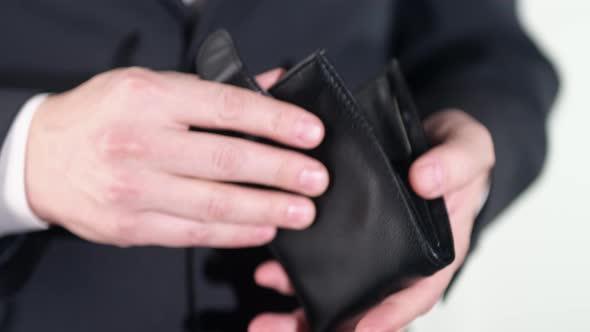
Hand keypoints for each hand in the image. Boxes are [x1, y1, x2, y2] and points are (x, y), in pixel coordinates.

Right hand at [25, 67, 328, 247]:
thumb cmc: (103, 116)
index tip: (310, 134)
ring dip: (266, 209)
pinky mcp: (130, 227)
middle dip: (280, 172)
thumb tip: (272, 85)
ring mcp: (134, 190)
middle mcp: (140, 143)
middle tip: (316, 179)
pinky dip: (233, 233)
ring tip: (301, 212)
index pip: (226, 109)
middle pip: (226, 160)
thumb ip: (213, 88)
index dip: (275, 122)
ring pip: (214, 204)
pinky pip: (192, 233)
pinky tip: (263, 230)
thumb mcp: (151, 85)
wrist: (41, 158)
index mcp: (149, 98)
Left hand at [249, 110, 494, 331]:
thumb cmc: (453, 154)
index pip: (418, 292)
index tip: (363, 329)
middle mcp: (398, 260)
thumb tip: (426, 181)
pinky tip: (268, 271)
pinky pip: (319, 258)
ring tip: (265, 315)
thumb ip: (456, 165)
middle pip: (366, 305)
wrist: (429, 139)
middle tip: (284, 329)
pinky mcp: (345, 233)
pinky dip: (292, 270)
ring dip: (300, 306)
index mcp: (435, 251)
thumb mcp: (468, 150)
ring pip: (337, 290)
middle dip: (326, 324)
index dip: (393, 315)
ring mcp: (369, 250)